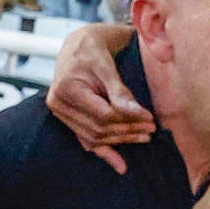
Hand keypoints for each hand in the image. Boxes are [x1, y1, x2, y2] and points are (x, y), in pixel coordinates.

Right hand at [46, 26, 157, 171]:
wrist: (77, 44)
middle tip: (151, 130)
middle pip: (98, 128)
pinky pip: (85, 139)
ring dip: (120, 140)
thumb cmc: (92, 48)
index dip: (128, 119)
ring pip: (94, 137)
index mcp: (66, 88)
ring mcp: (60, 113)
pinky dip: (104, 152)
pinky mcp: (66, 119)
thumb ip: (119, 90)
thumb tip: (136, 112)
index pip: (102, 114)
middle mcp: (58, 103)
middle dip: (127, 131)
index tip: (150, 118)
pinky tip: (120, 164)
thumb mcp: (106, 64)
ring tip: (143, 137)